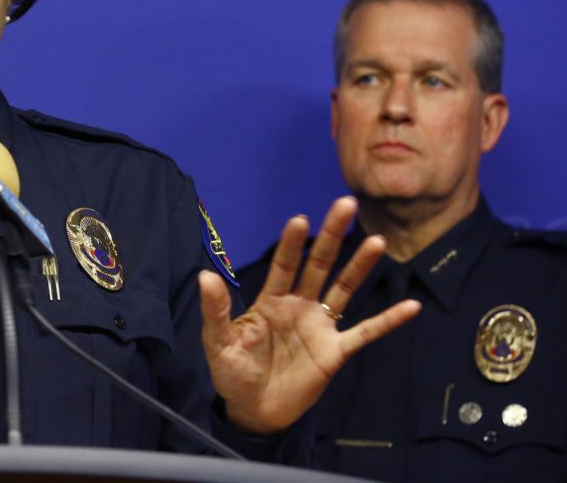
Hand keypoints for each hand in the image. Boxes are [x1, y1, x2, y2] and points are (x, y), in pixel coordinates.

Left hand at [198, 196, 419, 434]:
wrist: (253, 411)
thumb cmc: (233, 372)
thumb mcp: (218, 341)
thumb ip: (215, 309)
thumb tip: (205, 275)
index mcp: (270, 300)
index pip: (284, 265)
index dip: (292, 244)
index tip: (300, 219)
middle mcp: (299, 306)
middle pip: (319, 265)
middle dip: (331, 236)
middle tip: (345, 204)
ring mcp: (320, 327)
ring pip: (343, 289)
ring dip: (360, 266)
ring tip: (377, 241)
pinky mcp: (335, 352)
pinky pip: (366, 332)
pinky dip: (388, 320)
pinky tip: (410, 306)